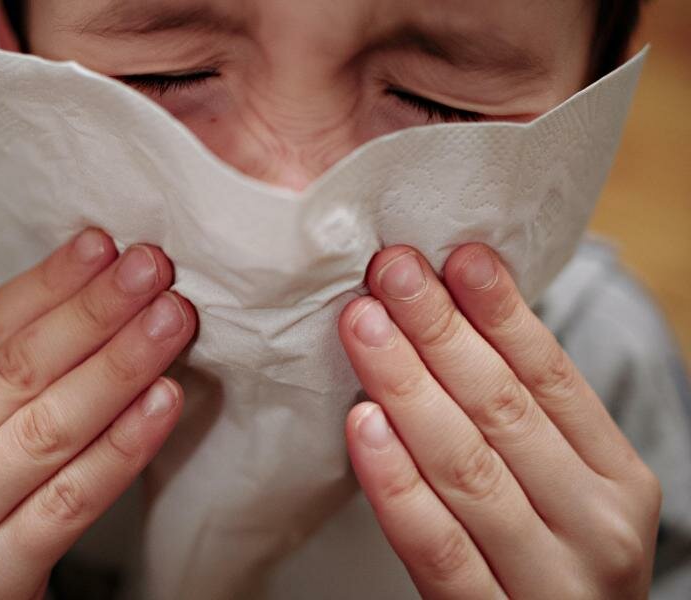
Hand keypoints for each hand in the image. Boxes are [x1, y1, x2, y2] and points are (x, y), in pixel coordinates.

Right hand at [0, 229, 195, 599]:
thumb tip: (86, 300)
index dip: (46, 285)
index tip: (102, 246)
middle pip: (18, 372)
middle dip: (94, 313)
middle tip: (151, 270)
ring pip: (48, 429)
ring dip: (119, 366)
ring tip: (170, 321)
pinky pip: (70, 502)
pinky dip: (123, 447)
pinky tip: (164, 401)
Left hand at [339, 244, 660, 598]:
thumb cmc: (550, 555)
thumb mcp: (562, 488)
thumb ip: (521, 423)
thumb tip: (454, 318)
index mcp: (617, 477)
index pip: (553, 377)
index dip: (502, 313)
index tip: (456, 256)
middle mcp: (596, 524)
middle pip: (503, 409)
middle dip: (440, 330)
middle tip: (391, 270)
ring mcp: (549, 580)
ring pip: (467, 466)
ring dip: (408, 385)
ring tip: (364, 324)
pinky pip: (436, 545)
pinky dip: (397, 482)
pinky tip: (363, 425)